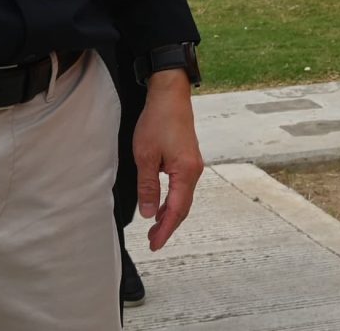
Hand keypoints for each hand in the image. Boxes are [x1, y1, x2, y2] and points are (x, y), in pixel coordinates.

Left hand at [132, 71, 202, 249]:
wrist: (170, 94)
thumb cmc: (158, 121)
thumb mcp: (145, 156)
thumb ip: (148, 187)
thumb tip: (149, 213)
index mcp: (185, 172)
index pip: (176, 210)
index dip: (165, 230)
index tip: (154, 244)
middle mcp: (194, 171)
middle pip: (184, 207)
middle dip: (168, 226)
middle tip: (153, 241)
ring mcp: (193, 164)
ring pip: (184, 197)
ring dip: (171, 213)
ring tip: (155, 227)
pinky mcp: (189, 158)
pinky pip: (183, 186)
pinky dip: (173, 200)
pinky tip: (162, 204)